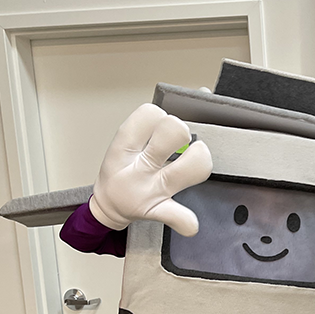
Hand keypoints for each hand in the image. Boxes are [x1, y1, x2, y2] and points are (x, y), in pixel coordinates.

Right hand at [89, 103, 212, 235]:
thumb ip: (161, 119)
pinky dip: (187, 222)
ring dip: (199, 161)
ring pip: (190, 168)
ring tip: (192, 162)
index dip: (162, 116)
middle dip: (184, 132)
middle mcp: (139, 165)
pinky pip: (180, 218)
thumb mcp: (132, 139)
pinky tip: (190, 222)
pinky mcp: (159, 212)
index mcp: (127, 143)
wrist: (110, 206)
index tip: (161, 126)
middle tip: (181, 144)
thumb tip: (204, 91)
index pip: (150, 113)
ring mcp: (150, 190)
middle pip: (174, 131)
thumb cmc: (126, 168)